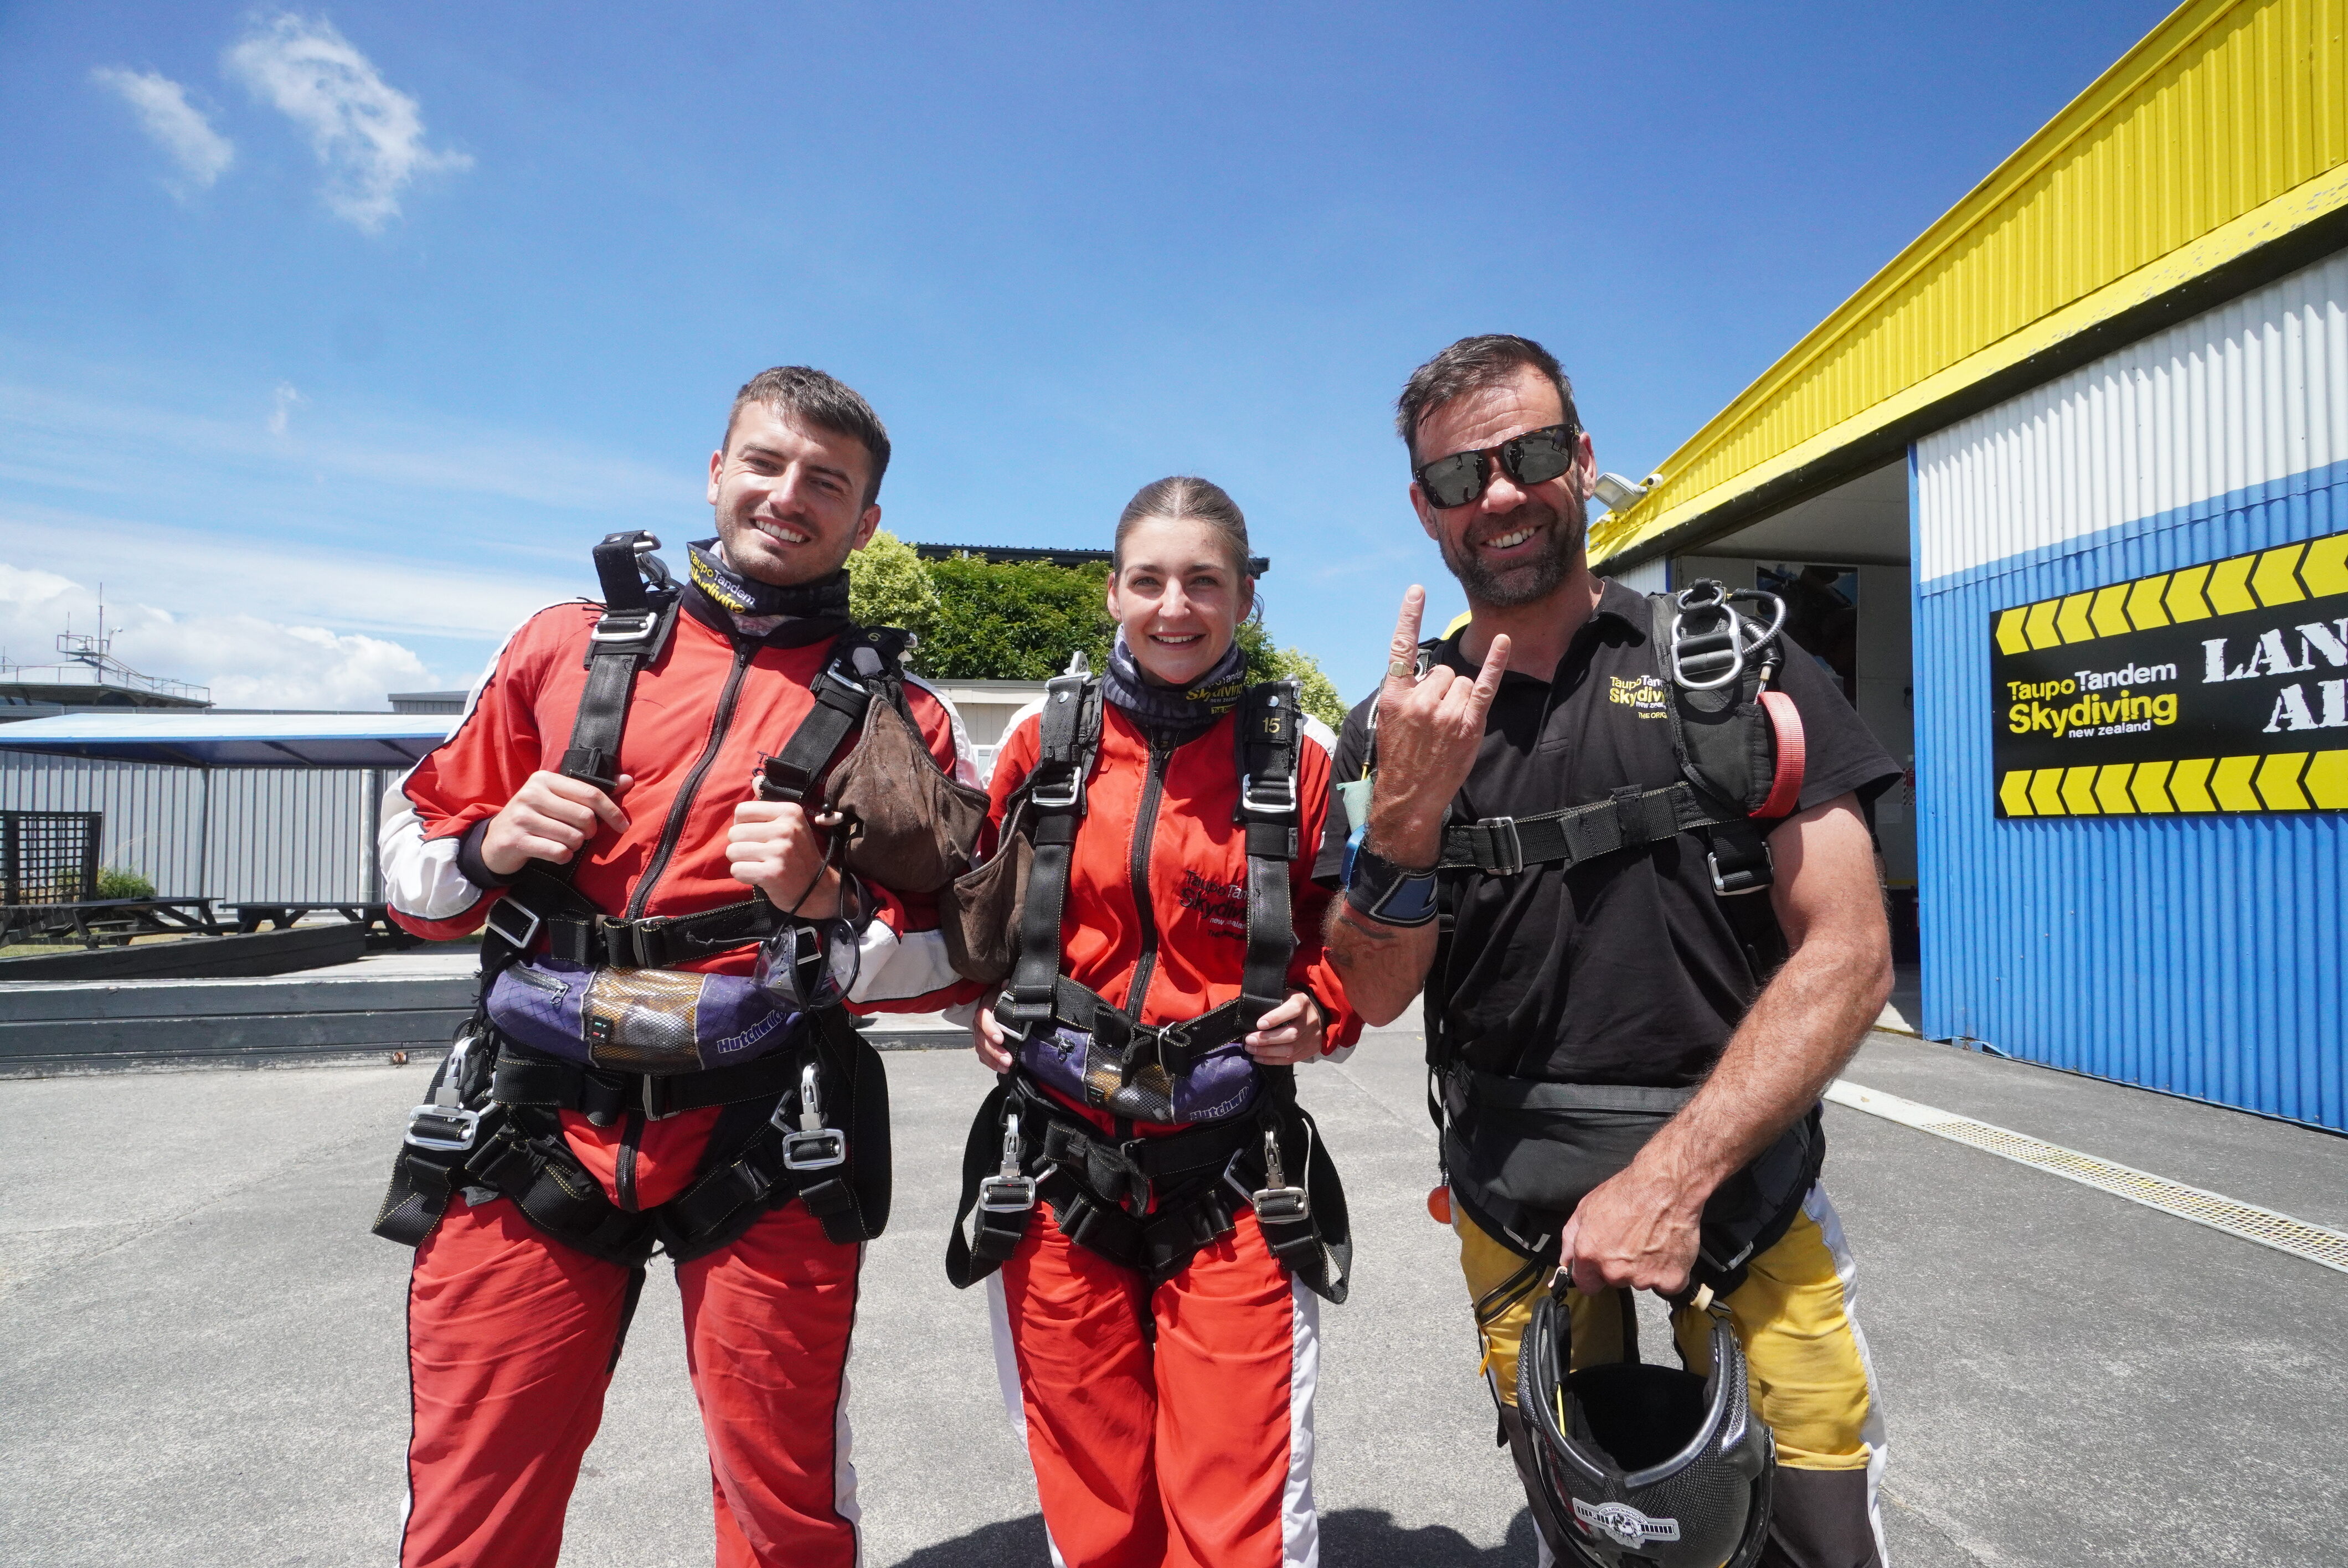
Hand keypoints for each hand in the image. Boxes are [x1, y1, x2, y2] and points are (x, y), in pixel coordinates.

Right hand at [480, 771, 631, 876]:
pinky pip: (558, 852)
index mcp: (545, 779)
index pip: (590, 793)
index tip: (623, 826)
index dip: (612, 811)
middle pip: (584, 816)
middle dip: (590, 831)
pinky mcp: (516, 840)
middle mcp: (531, 794)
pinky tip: (557, 853)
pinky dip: (564, 857)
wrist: (496, 841)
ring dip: (575, 846)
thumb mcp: (559, 799)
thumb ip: (592, 791)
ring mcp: (522, 817)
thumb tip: (628, 780)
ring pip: (572, 836)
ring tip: (565, 843)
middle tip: (582, 835)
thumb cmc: (536, 817)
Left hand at [727, 801, 840, 916]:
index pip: (742, 811)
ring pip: (732, 852)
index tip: (759, 835)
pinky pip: (737, 870)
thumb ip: (768, 802)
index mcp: (789, 811)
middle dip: (741, 846)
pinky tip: (760, 876)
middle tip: (760, 854)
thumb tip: (756, 779)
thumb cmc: (797, 854)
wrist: (817, 888)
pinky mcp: (772, 873)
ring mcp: (780, 851)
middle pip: (734, 832)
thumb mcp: (790, 824)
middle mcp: (786, 828)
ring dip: (742, 861)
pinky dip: (744, 876)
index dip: (744, 825)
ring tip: (760, 864)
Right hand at [971, 992, 1013, 1072]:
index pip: (983, 1018)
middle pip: (982, 1038)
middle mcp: (978, 1022)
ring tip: (1007, 1067)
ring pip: (981, 1049)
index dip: (990, 1028)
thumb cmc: (1003, 993)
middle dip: (994, 1051)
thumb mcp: (1004, 987)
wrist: (996, 997)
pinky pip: (982, 1055)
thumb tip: (1007, 982)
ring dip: (993, 1060)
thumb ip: (1006, 987)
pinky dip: (991, 1063)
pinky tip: (1002, 1069)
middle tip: (1008, 1060)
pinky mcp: (981, 1042)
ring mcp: (979, 1033)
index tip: (1000, 1038)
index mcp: (984, 1007)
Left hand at [1244, 990, 1326, 1064]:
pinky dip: (1273, 1060)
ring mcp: (1312, 1036)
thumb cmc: (1291, 1003)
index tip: (1259, 1024)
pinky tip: (1259, 1057)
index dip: (1276, 1017)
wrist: (1316, 1015)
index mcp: (1302, 1002)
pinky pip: (1291, 1059)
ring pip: (1290, 1050)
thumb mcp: (1284, 995)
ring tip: (1251, 1049)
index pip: (1293, 1009)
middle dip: (1267, 1039)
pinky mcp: (1310, 1049)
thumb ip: (1271, 1001)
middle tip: (1249, 1040)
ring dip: (1267, 1052)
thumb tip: (1249, 1013)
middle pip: (1291, 1034)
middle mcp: (1310, 1020)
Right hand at [1367, 587, 1508, 864]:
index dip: (1409, 616)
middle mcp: (1419, 700)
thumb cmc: (1401, 756)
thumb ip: (1406, 691)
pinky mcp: (1467, 723)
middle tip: (1433, 719)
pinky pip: (1484, 685)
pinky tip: (1504, 642)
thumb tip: (1431, 672)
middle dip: (1442, 688)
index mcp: (1394, 695)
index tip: (1417, 590)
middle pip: (1443, 670)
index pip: (1400, 648)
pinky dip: (1495, 663)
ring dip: (1459, 698)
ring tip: (1447, 726)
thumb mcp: (1390, 720)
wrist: (1409, 795)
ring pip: (1461, 681)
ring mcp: (1444, 712)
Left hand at [1557, 1158, 1703, 1297]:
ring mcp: (1643, 1277)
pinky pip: (1668, 1285)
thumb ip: (1571, 1238)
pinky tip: (1669, 1249)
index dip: (1594, 1274)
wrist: (1668, 1186)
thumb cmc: (1629, 1192)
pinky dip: (1670, 1272)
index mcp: (1589, 1254)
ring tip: (1652, 1240)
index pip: (1586, 1284)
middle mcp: (1614, 1270)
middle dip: (1622, 1267)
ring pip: (1642, 1282)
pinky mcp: (1671, 1280)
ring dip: (1647, 1268)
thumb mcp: (1587, 1207)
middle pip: (1615, 1280)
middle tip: (1633, 1241)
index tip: (1603, 1265)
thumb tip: (1566, 1260)